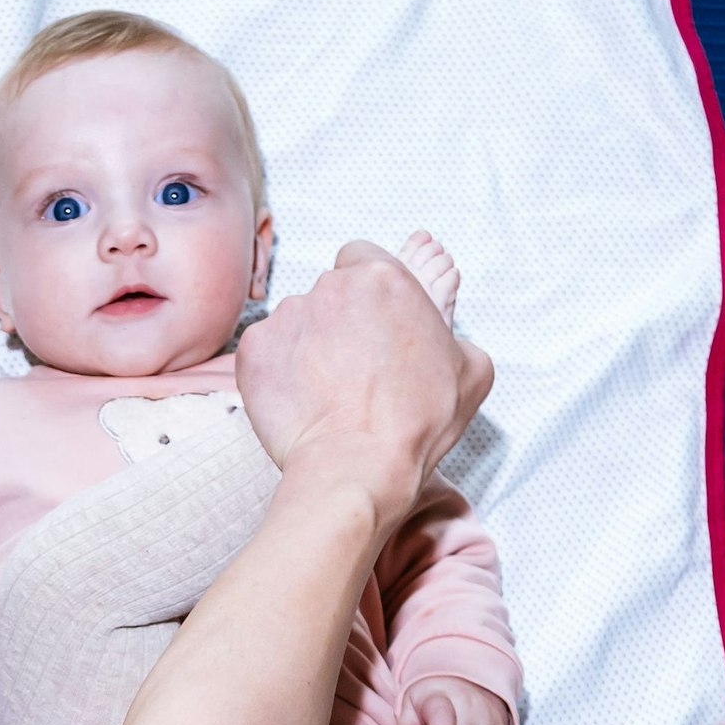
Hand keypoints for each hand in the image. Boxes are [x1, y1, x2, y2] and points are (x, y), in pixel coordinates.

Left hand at [235, 240, 494, 528]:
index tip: (374, 321)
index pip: (364, 259)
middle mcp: (330, 286)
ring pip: (297, 321)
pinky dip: (279, 370)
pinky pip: (267, 351)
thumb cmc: (415, 423)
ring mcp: (287, 316)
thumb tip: (441, 342)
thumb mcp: (470, 370)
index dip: (369, 292)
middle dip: (340, 320)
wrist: (356, 465)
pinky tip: (302, 400)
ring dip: (309, 345)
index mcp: (384, 278)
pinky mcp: (253, 350)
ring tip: (329, 391)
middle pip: (330, 291)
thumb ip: (452, 336)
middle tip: (356, 366)